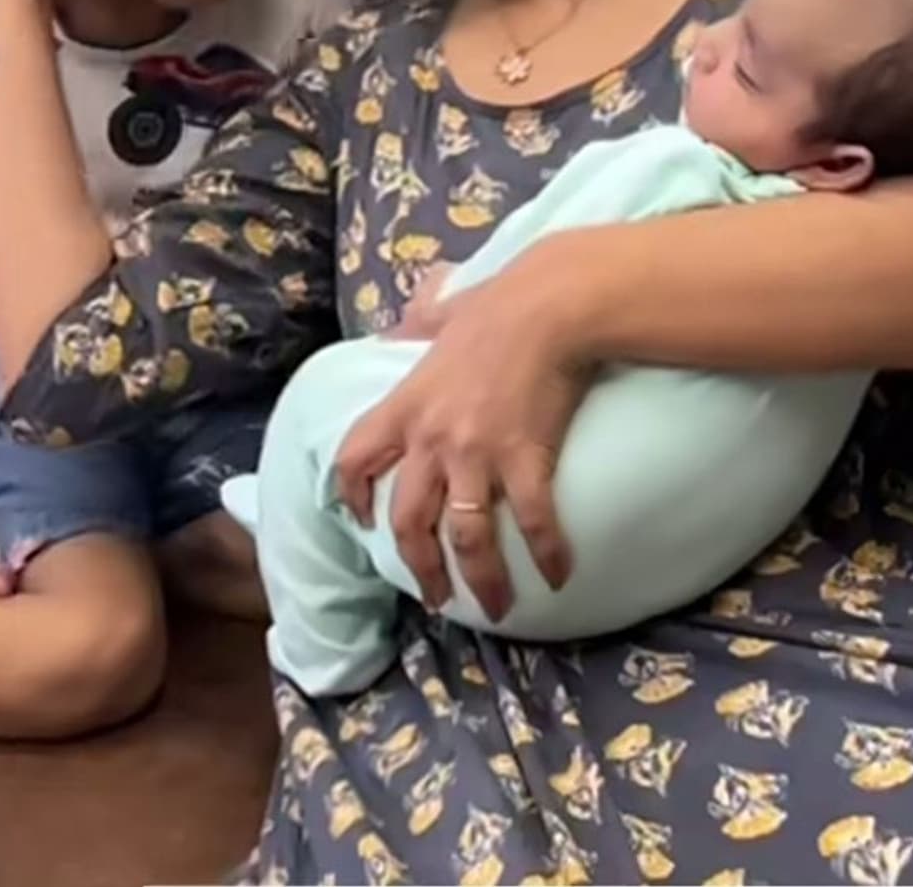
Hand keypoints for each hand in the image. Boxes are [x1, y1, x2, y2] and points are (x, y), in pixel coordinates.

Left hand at [336, 244, 586, 619]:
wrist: (550, 307)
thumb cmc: (500, 305)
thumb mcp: (442, 314)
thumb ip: (418, 326)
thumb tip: (400, 329)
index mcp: (407, 406)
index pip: (356, 460)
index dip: (353, 497)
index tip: (363, 521)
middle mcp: (432, 440)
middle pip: (409, 522)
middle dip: (420, 568)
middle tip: (435, 598)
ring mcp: (477, 456)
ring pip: (466, 538)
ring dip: (479, 580)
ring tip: (494, 607)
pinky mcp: (526, 462)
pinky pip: (532, 522)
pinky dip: (547, 554)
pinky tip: (560, 576)